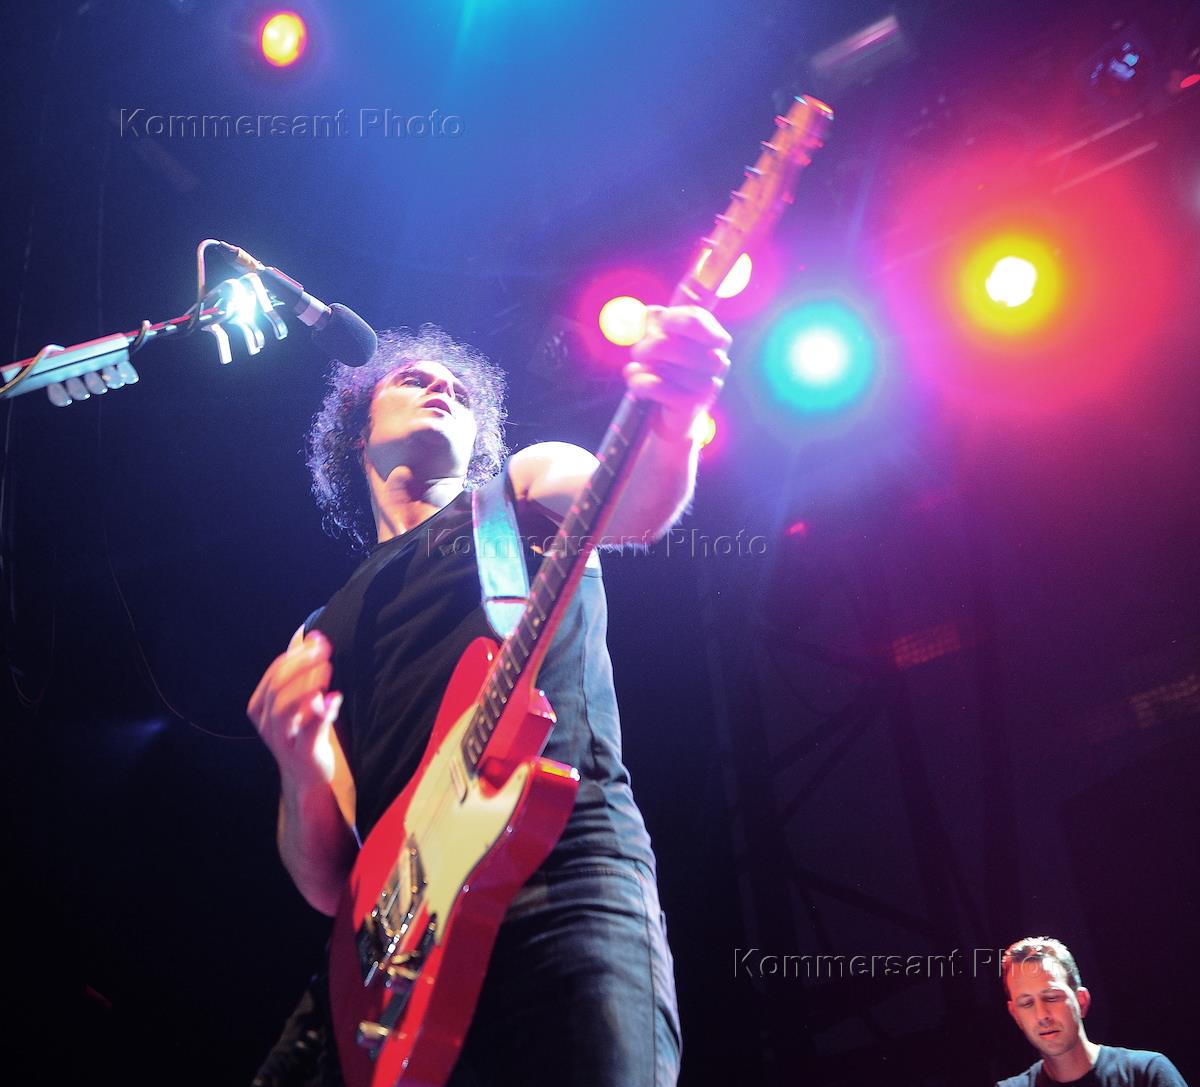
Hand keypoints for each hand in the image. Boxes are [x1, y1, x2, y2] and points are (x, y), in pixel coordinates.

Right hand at [247, 627, 341, 788]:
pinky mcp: (303, 755)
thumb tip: (313, 637)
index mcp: (263, 710)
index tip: (315, 641)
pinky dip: (320, 713)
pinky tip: (335, 698)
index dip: (294, 656)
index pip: (273, 676)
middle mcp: (268, 725)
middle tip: (323, 651)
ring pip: (284, 711)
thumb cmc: (304, 733)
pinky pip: (308, 733)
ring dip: (304, 687)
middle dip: (299, 666)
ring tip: (326, 670)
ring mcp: (284, 742)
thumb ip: (304, 675)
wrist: (308, 777)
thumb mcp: (301, 702)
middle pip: (276, 690)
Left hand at [624, 305, 731, 438]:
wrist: (673, 414)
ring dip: (641, 368)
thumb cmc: (669, 368)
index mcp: (716, 339)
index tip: (658, 325)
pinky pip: (655, 386)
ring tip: (641, 371)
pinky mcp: (692, 405)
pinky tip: (638, 385)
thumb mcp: (662, 338)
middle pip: (669, 344)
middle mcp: (718, 361)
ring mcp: (707, 385)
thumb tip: (649, 313)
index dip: (668, 319)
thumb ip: (655, 320)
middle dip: (644, 347)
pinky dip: (638, 383)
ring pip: (660, 366)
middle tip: (638, 352)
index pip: (694, 319)